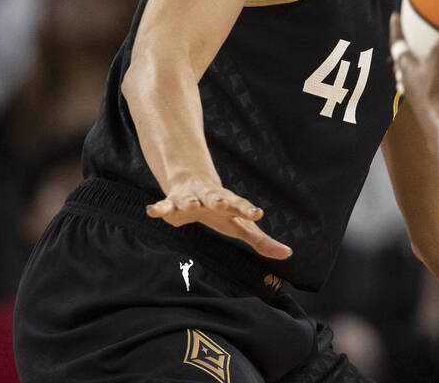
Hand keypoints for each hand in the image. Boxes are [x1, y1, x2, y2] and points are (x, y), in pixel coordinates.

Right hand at [147, 178, 291, 259]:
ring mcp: (191, 199)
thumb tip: (287, 254)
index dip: (249, 210)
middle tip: (223, 204)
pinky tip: (151, 210)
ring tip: (192, 206)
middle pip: (217, 198)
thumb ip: (262, 241)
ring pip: (190, 199)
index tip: (258, 213)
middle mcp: (211, 198)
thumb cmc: (224, 211)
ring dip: (190, 202)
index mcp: (230, 204)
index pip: (242, 206)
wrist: (195, 184)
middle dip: (220, 201)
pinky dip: (158, 208)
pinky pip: (164, 205)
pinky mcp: (172, 203)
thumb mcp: (242, 226)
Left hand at [390, 0, 438, 124]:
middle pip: (402, 64)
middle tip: (410, 41)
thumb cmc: (436, 92)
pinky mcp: (432, 109)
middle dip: (405, 52)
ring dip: (420, 70)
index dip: (396, 30)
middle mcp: (408, 84)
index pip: (397, 44)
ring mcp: (419, 99)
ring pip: (415, 80)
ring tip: (429, 61)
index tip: (394, 16)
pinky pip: (433, 91)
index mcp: (407, 69)